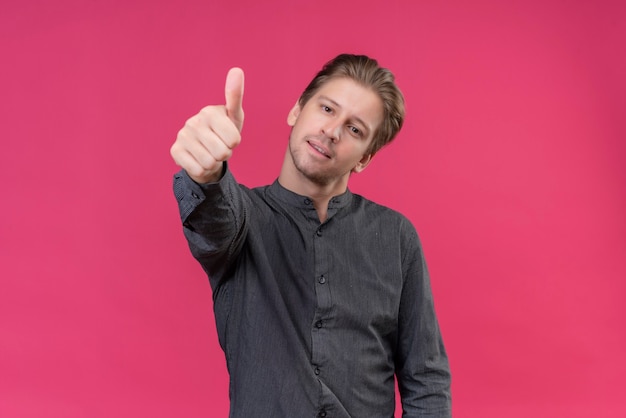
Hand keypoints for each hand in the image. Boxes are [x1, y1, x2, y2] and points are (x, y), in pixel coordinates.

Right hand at [170, 68, 244, 183]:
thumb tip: (237, 69)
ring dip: (214, 162)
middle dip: (224, 154)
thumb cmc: (223, 132)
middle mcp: (193, 122)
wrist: (205, 151)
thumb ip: (235, 95)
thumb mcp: (234, 117)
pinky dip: (203, 170)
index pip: (234, 140)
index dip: (234, 144)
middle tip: (219, 147)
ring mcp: (182, 136)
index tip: (228, 137)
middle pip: (222, 152)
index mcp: (210, 112)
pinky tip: (199, 160)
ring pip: (210, 163)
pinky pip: (198, 170)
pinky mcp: (174, 151)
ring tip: (210, 152)